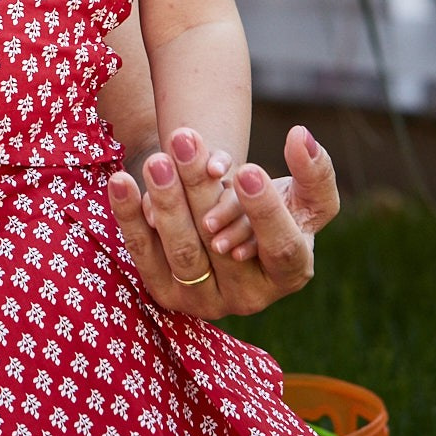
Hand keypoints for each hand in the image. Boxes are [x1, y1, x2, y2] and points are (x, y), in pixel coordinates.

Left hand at [109, 124, 339, 319]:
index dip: (264, 211)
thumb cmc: (275, 211)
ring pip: (183, 250)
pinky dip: (131, 215)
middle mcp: (249, 296)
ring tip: (157, 159)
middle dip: (200, 188)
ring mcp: (204, 300)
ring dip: (167, 201)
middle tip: (185, 140)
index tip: (246, 169)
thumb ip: (314, 173)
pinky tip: (121, 181)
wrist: (225, 232)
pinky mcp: (165, 292)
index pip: (280, 248)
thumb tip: (302, 136)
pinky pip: (143, 252)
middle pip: (220, 243)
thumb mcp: (304, 197)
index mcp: (291, 273)